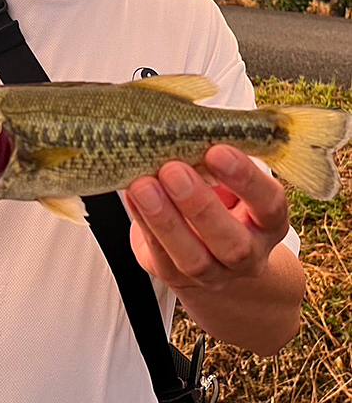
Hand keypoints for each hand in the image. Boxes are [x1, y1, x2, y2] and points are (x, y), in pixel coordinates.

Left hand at [125, 145, 289, 292]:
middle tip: (173, 169)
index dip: (246, 180)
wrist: (213, 256)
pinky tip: (133, 198)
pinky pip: (160, 256)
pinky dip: (144, 225)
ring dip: (166, 220)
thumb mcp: (230, 181)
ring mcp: (213, 274)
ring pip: (194, 259)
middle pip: (233, 243)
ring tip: (143, 186)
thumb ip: (219, 160)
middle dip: (201, 205)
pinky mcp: (177, 279)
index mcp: (268, 222)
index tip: (218, 150)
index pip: (269, 204)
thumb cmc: (220, 203)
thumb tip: (189, 123)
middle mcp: (247, 254)